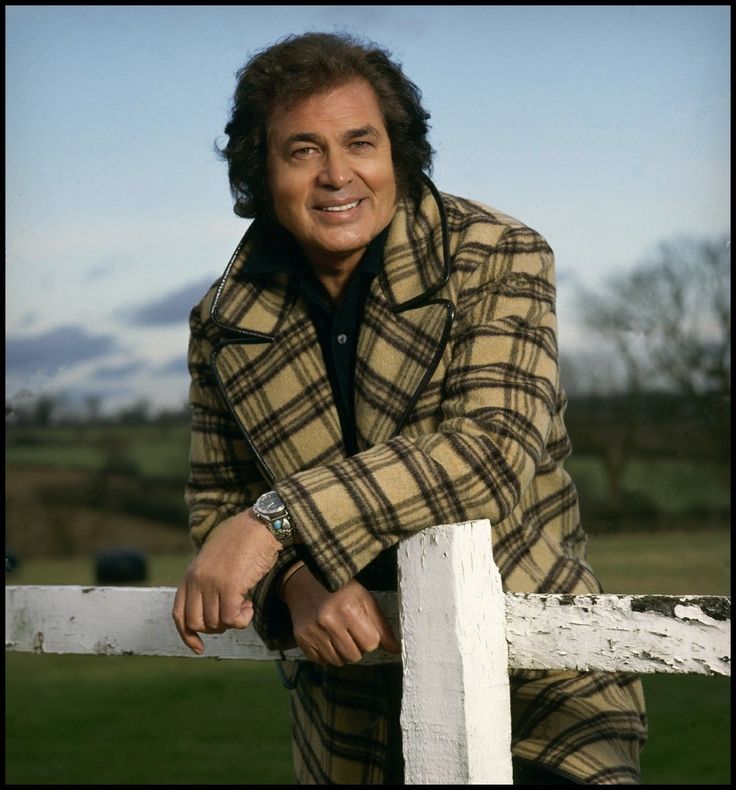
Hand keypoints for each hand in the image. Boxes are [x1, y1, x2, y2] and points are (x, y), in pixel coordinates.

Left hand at [172, 510, 280, 653]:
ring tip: (245, 603)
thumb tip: (211, 607)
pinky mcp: (230, 586)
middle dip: (216, 627)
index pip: (179, 614)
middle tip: (233, 613)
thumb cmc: (243, 539)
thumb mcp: (215, 559)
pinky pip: (232, 620)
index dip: (187, 635)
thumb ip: (207, 579)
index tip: (198, 648)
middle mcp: (197, 580)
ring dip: (233, 621)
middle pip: (197, 623)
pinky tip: (250, 605)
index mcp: (190, 574)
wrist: (260, 524)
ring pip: (216, 624)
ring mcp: (212, 583)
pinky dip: (243, 620)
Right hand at [283, 568, 399, 665]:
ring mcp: (314, 632)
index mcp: (349, 609)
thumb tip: (395, 649)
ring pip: (338, 661)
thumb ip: (380, 624)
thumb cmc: (339, 588)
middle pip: (355, 656)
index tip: (364, 629)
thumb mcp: (363, 598)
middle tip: (350, 631)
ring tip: (338, 634)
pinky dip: (327, 654)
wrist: (304, 581)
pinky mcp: (302, 639)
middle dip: (356, 646)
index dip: (370, 638)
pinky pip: (321, 661)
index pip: (371, 643)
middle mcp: (330, 621)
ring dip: (342, 652)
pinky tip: (326, 638)